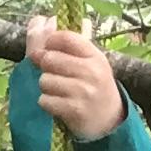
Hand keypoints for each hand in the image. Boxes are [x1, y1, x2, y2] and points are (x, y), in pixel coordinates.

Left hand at [26, 17, 125, 141]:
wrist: (109, 120)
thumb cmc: (95, 87)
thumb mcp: (91, 64)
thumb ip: (69, 48)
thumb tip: (41, 29)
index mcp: (95, 56)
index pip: (66, 37)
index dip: (51, 41)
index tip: (49, 47)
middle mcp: (91, 72)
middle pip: (50, 59)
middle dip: (45, 67)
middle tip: (54, 74)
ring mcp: (83, 91)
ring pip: (45, 80)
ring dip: (46, 87)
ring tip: (57, 91)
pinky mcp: (74, 110)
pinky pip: (45, 100)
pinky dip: (47, 103)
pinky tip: (57, 103)